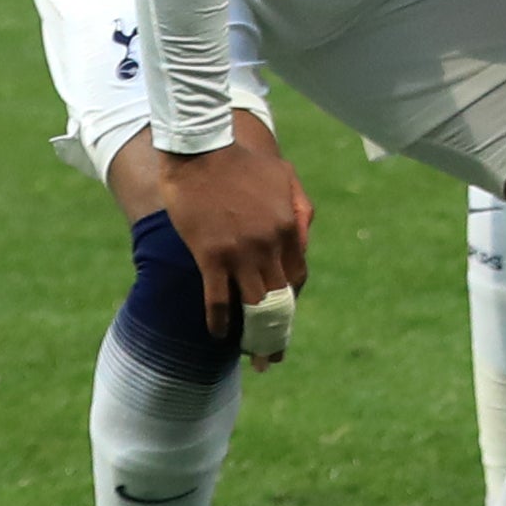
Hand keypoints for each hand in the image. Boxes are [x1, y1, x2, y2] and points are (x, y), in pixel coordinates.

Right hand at [158, 140, 312, 338]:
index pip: (297, 278)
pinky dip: (220, 321)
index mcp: (290, 228)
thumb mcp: (285, 178)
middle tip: (272, 355)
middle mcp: (270, 245)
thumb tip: (304, 242)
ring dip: (252, 334)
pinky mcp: (210, 256)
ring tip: (250, 354)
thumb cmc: (242, 163)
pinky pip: (218, 299)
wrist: (201, 150)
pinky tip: (220, 336)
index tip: (283, 319)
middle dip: (277, 330)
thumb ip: (300, 210)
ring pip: (253, 305)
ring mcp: (240, 253)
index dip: (291, 302)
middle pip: (280, 299)